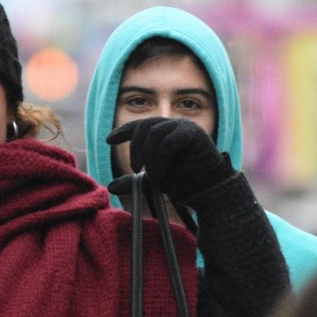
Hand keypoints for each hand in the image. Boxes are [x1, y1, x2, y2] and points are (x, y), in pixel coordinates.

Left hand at [105, 117, 230, 200]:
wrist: (208, 191)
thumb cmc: (183, 183)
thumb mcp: (152, 181)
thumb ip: (133, 181)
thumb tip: (110, 186)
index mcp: (164, 131)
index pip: (140, 125)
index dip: (123, 131)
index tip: (108, 140)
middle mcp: (174, 125)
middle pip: (144, 125)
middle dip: (135, 147)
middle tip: (135, 168)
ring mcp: (185, 127)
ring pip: (155, 132)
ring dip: (149, 155)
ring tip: (153, 175)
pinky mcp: (194, 134)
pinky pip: (169, 141)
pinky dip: (160, 157)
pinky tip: (160, 173)